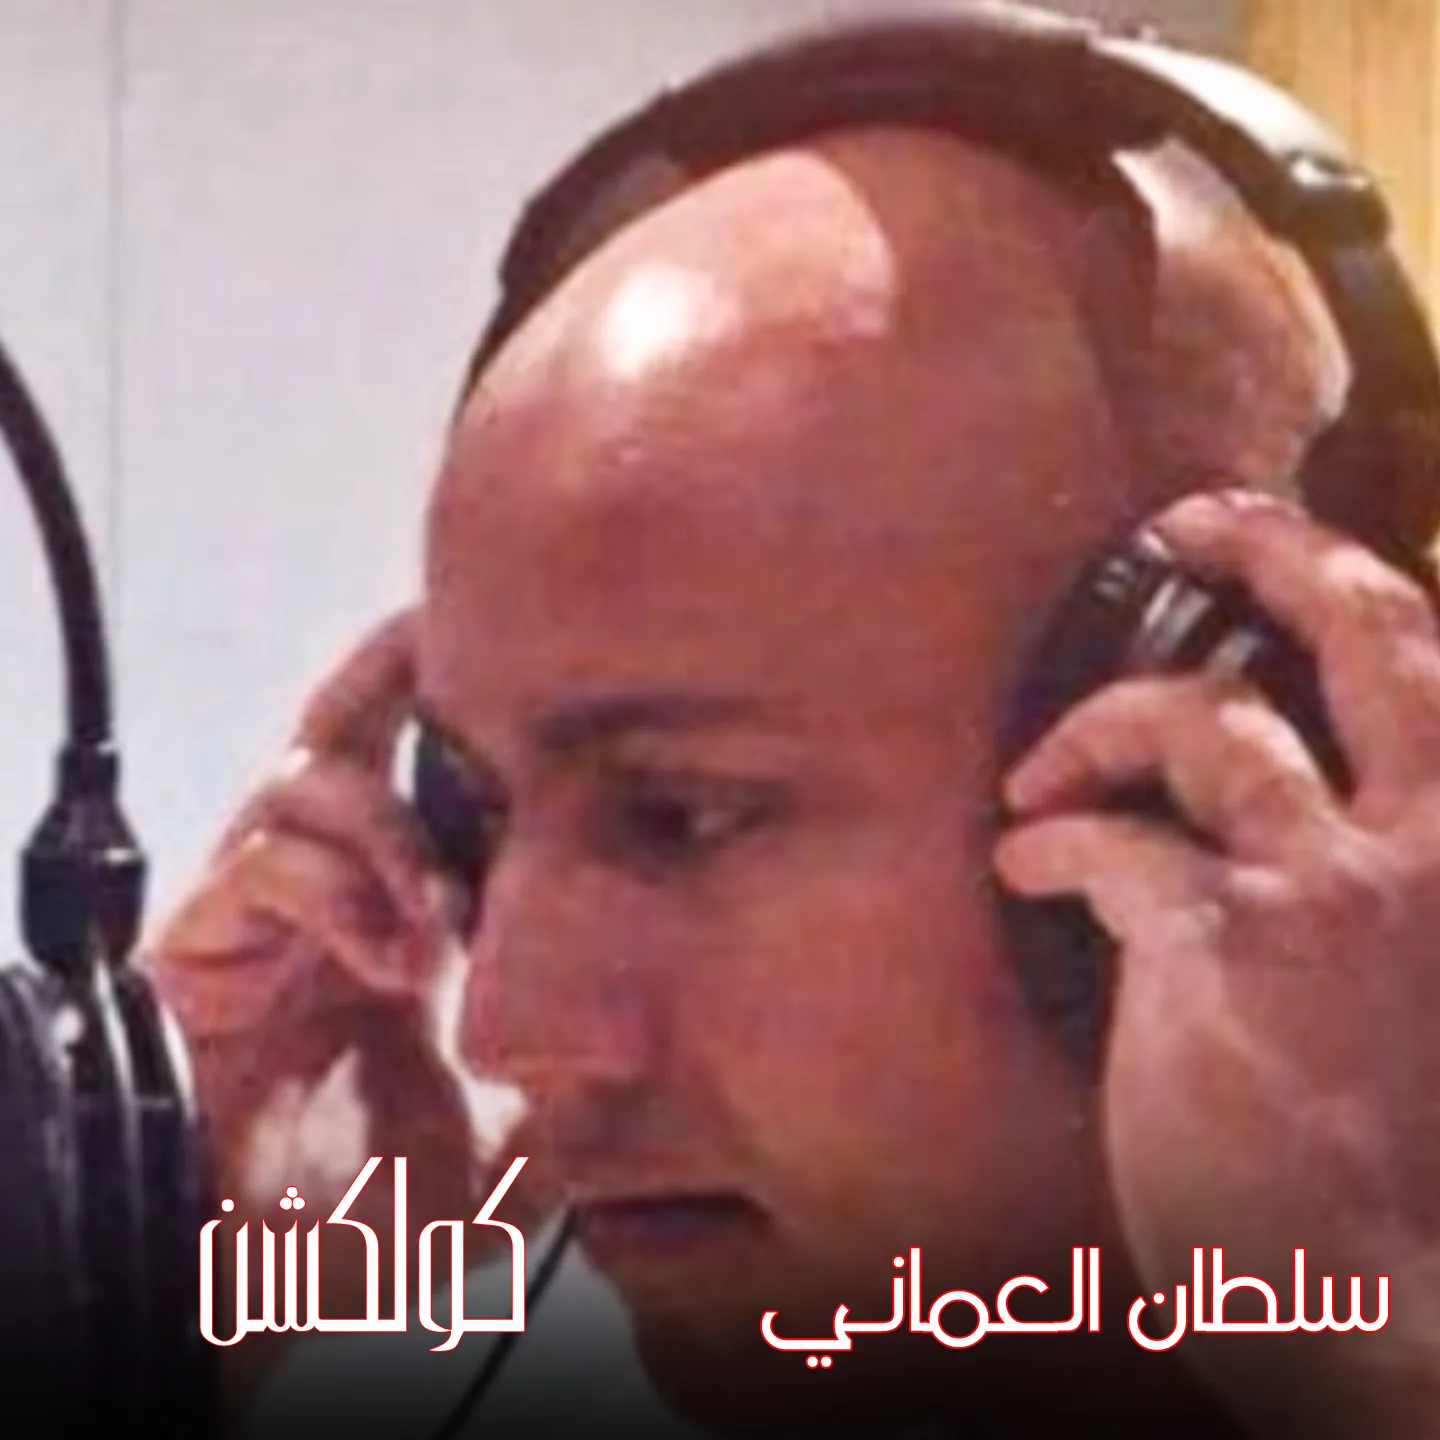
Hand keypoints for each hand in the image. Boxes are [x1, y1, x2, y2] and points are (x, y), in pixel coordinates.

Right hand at [148, 612, 523, 1288]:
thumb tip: (675, 1008)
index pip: (447, 769)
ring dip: (397, 829)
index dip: (504, 725)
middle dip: (414, 670)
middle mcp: (337, 880)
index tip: (588, 709)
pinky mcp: (206, 941)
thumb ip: (582, 1060)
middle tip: (483, 662)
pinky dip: (342, 895)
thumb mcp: (527, 1125)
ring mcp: (268, 905)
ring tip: (448, 913)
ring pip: (313, 776)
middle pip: (359, 717)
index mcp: (411, 900)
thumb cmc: (392, 1202)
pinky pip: (266, 864)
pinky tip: (395, 961)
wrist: (278, 1282)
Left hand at [995, 492, 1439, 1436]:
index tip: (1309, 561)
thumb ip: (1388, 893)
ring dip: (1100, 726)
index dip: (1376, 590)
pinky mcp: (1230, 945)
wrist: (1408, 1317)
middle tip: (1193, 519)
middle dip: (1275, 542)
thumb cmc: (1410, 1176)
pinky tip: (1020, 859)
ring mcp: (1340, 883)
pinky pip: (1113, 843)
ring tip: (1036, 779)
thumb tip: (1289, 823)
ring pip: (1206, 719)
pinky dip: (1054, 839)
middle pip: (1373, 624)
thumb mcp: (1425, 1001)